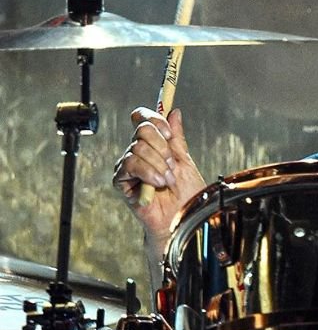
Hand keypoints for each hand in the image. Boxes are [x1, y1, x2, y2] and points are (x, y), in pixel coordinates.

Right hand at [112, 107, 205, 265]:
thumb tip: (173, 112)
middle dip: (162, 147)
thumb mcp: (185, 160)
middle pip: (142, 130)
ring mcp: (127, 166)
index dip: (154, 119)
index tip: (168, 133)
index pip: (143, 119)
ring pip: (138, 148)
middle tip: (172, 165)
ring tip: (167, 179)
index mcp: (152, 145)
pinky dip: (148, 172)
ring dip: (159, 164)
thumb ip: (176, 137)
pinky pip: (130, 164)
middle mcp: (137, 153)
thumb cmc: (186, 194)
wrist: (181, 218)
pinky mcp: (120, 181)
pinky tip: (157, 183)